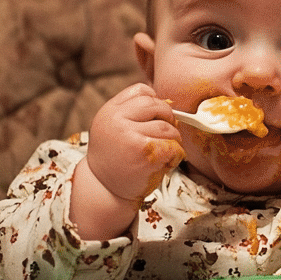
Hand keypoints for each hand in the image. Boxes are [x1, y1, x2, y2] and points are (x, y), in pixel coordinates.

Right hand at [71, 84, 183, 239]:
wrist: (104, 189)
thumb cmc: (116, 158)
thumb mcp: (114, 128)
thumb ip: (133, 113)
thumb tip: (168, 103)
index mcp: (109, 110)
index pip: (142, 90)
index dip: (155, 102)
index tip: (155, 118)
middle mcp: (117, 120)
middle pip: (158, 105)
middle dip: (169, 119)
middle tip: (167, 135)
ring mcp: (130, 135)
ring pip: (168, 127)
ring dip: (174, 140)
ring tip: (165, 152)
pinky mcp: (145, 153)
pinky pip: (173, 146)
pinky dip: (176, 155)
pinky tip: (166, 162)